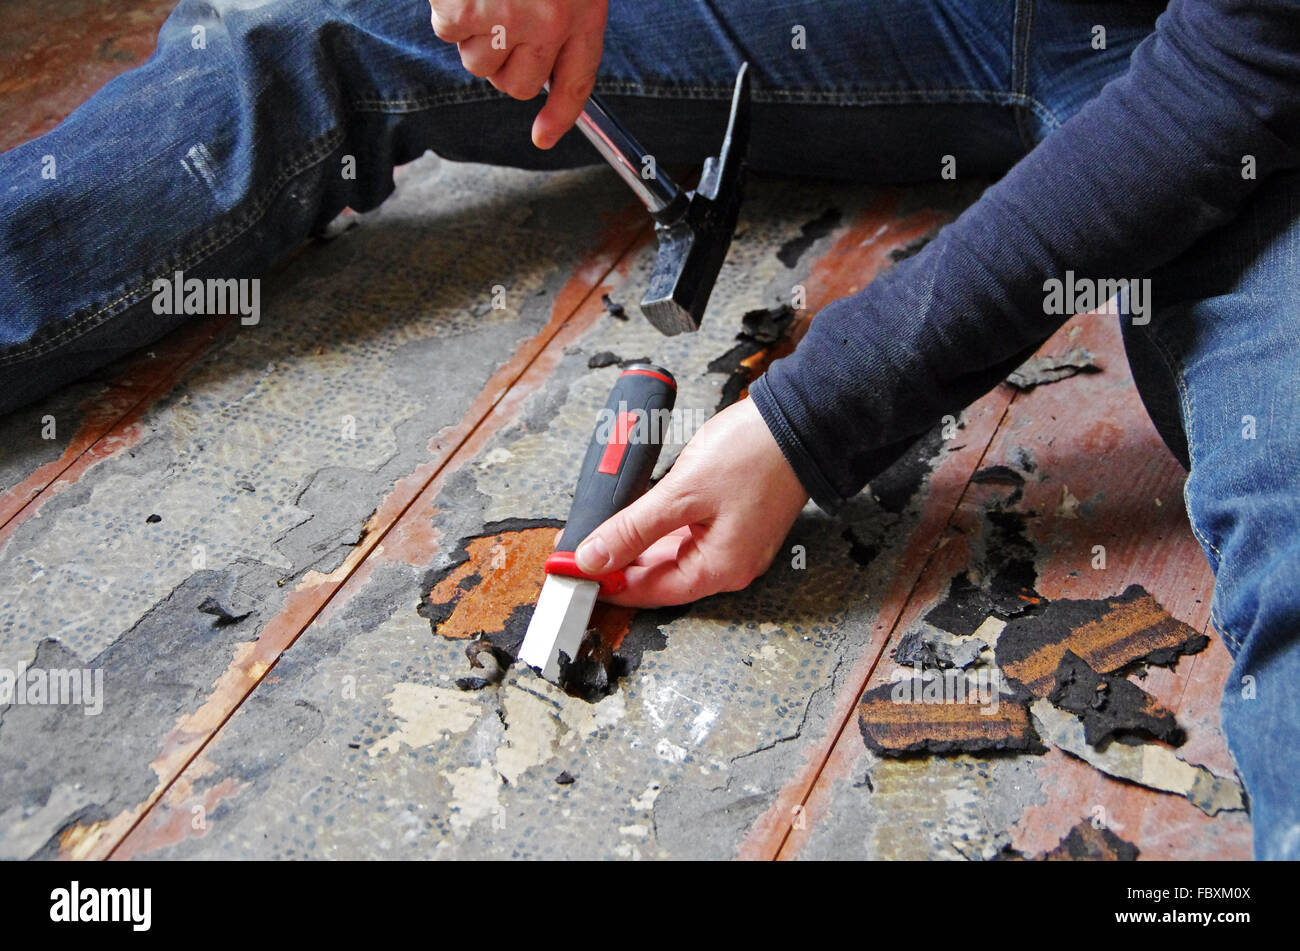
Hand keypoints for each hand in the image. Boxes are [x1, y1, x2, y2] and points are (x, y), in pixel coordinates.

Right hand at [428, 0, 608, 148]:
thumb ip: (561, 17)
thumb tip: (537, 67)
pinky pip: (448, 33)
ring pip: (479, 65)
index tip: (543, 137)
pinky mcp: (466, 10)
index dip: (560, 116)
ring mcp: (506, 19)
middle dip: (505, 65)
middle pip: (518, 85)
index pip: (575, 83)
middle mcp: (548, 22)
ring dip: (474, 37)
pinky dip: (449, 14)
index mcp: (583, 11)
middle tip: (502, 22)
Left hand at [572, 398, 809, 607]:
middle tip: (577, 547)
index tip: (572, 571)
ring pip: (669, 553)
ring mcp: (732, 541)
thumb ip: (633, 529)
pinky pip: (684, 534)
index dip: (608, 583)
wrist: (799, 419)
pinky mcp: (731, 518)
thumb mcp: (681, 493)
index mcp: (720, 568)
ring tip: (597, 529)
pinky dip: (655, 527)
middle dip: (616, 562)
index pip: (651, 591)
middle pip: (659, 576)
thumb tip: (593, 558)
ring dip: (633, 543)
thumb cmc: (753, 455)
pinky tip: (631, 516)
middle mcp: (729, 563)